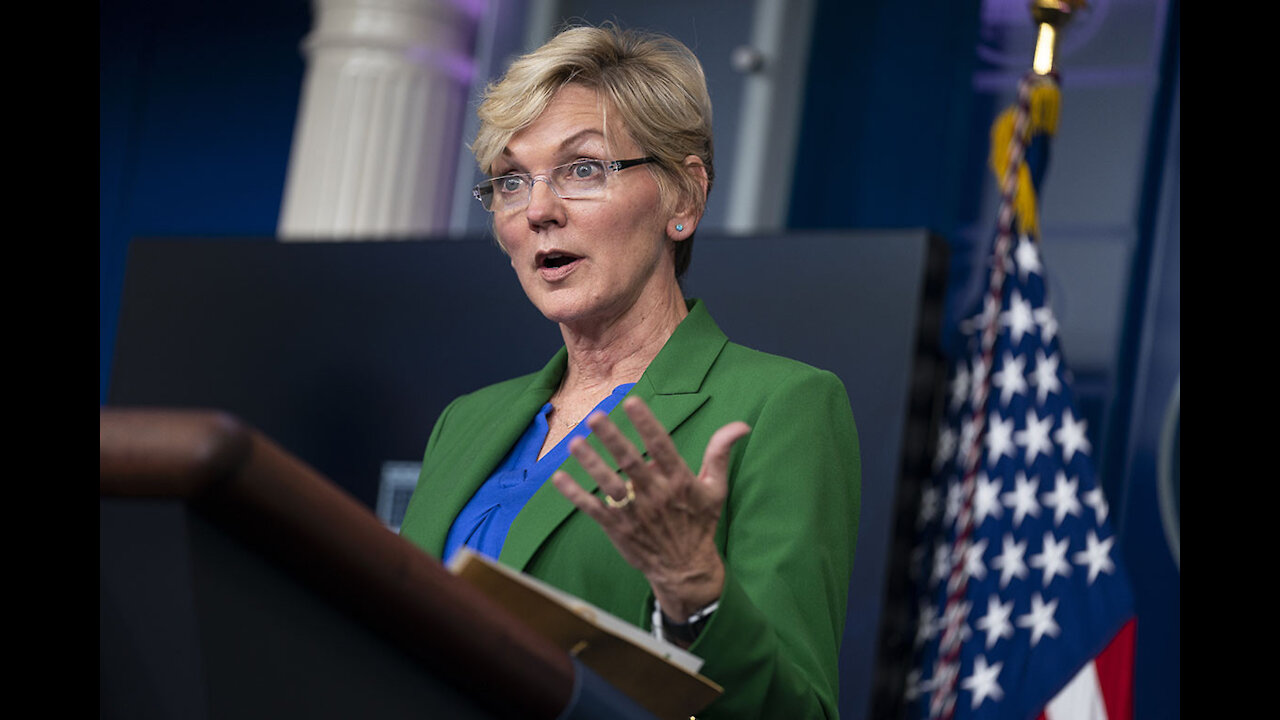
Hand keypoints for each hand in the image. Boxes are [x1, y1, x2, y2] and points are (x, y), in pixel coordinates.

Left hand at [550, 396, 750, 620]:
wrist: (685, 569)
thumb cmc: (699, 522)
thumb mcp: (715, 488)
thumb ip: (720, 453)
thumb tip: (740, 425)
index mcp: (679, 481)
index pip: (662, 446)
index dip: (647, 424)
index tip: (632, 402)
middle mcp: (655, 494)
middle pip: (630, 461)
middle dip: (611, 438)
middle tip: (595, 416)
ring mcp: (634, 512)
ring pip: (608, 483)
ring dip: (590, 463)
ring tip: (574, 443)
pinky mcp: (617, 528)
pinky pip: (592, 508)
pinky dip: (574, 494)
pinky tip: (558, 478)